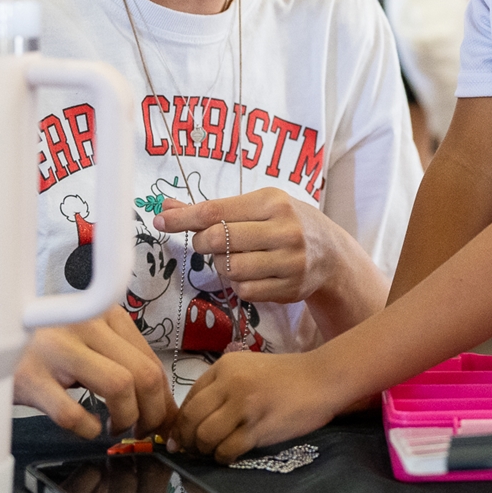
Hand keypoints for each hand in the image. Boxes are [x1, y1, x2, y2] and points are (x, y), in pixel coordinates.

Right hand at [13, 305, 174, 438]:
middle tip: (141, 429)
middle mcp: (85, 325)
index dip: (163, 397)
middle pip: (143, 374)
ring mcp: (57, 349)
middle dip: (151, 412)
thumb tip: (161, 402)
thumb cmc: (44, 345)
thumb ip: (122, 362)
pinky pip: (73, 412)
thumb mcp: (87, 341)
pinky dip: (88, 428)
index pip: (151, 359)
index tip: (161, 417)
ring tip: (114, 427)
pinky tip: (86, 427)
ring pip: (119, 386)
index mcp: (104, 315)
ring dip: (125, 418)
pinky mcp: (31, 377)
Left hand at [153, 189, 343, 305]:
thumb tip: (166, 207)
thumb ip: (214, 209)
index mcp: (272, 202)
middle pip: (219, 240)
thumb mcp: (258, 206)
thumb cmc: (286, 223)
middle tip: (207, 242)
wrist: (331, 254)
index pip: (216, 210)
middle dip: (203, 243)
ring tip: (236, 258)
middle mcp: (283, 229)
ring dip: (222, 266)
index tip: (160, 220)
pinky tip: (252, 274)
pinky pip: (244, 290)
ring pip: (229, 268)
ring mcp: (289, 260)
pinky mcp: (290, 287)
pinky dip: (239, 284)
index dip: (184, 217)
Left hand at [171, 350, 339, 462]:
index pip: (189, 398)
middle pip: (191, 418)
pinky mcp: (258, 427)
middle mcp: (230, 383)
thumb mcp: (248, 369)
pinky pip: (227, 449)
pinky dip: (223, 457)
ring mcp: (244, 405)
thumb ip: (222, 388)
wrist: (321, 379)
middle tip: (192, 450)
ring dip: (205, 450)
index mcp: (225, 366)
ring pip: (205, 436)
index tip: (181, 437)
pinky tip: (230, 455)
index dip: (181, 422)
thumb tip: (193, 420)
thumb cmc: (285, 376)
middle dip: (186, 439)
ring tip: (214, 452)